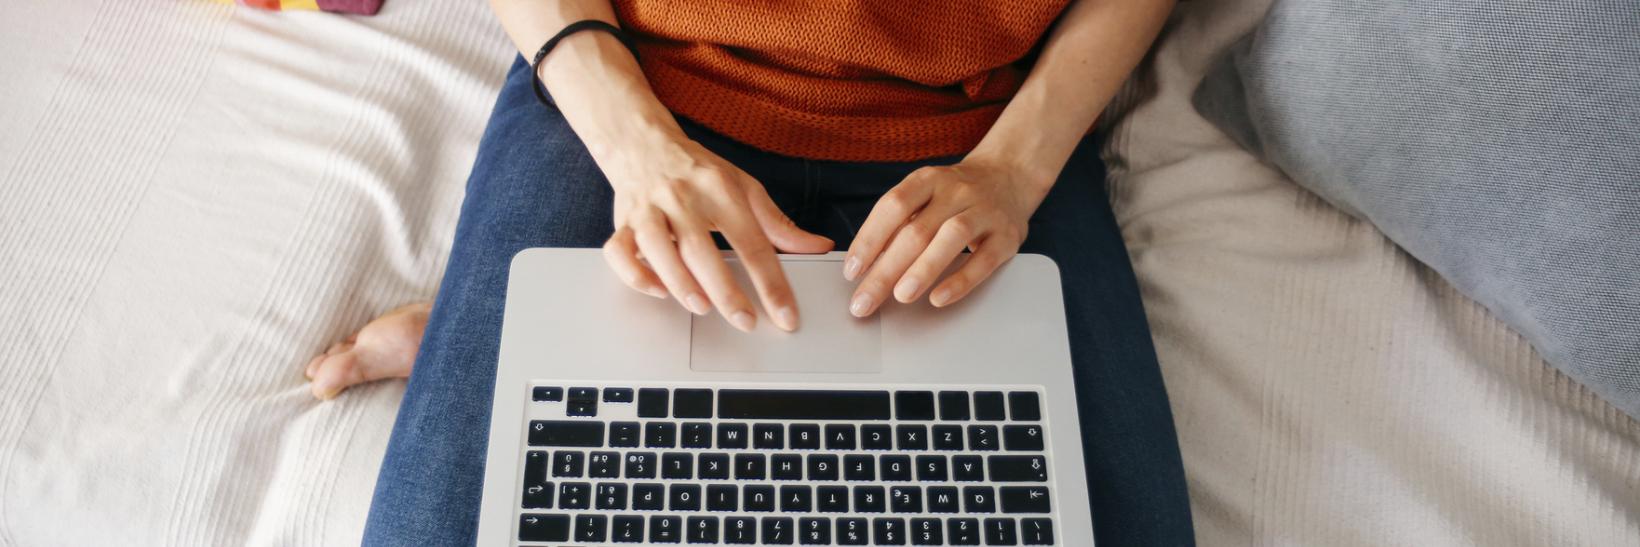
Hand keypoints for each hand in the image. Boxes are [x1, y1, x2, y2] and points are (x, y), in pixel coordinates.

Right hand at [597, 129, 833, 331]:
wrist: (643, 142)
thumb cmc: (697, 170)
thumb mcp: (743, 187)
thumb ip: (778, 224)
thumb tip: (819, 247)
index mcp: (720, 190)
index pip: (753, 242)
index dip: (772, 284)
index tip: (786, 316)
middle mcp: (682, 198)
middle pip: (703, 249)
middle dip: (726, 291)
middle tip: (746, 322)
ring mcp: (648, 210)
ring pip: (657, 249)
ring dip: (679, 282)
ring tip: (702, 308)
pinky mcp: (622, 222)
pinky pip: (619, 252)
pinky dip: (636, 275)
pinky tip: (658, 290)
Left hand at [844, 159, 1052, 316]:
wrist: (1009, 176)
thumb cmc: (955, 196)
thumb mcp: (925, 196)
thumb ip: (899, 224)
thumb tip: (865, 266)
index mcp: (928, 180)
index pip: (893, 206)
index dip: (869, 239)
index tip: (851, 271)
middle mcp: (956, 191)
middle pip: (917, 230)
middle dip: (886, 270)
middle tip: (865, 301)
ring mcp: (984, 211)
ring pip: (952, 238)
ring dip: (922, 269)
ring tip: (900, 296)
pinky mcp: (1007, 235)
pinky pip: (984, 260)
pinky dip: (960, 280)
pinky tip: (939, 298)